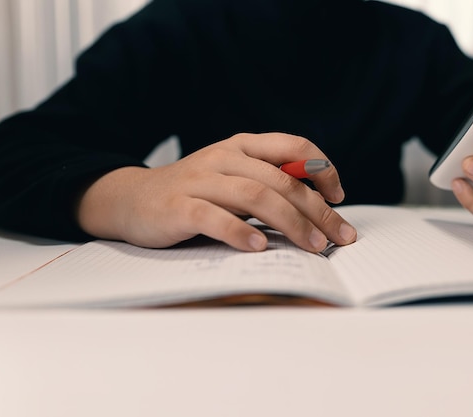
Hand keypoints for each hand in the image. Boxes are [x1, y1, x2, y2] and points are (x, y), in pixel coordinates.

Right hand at [76, 133, 356, 251]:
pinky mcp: (178, 207)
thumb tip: (318, 211)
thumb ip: (268, 184)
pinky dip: (239, 232)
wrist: (132, 199)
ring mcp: (200, 180)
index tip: (338, 198)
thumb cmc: (194, 193)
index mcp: (242, 146)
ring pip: (255, 196)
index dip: (323, 170)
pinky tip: (260, 247)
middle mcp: (224, 157)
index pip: (294, 147)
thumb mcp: (233, 178)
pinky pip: (213, 217)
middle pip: (282, 180)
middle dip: (318, 211)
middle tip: (340, 237)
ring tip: (313, 246)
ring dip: (291, 223)